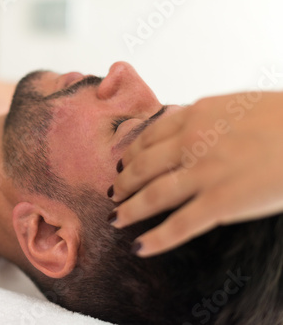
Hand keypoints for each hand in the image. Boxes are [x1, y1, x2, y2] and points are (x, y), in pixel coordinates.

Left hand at [109, 91, 282, 256]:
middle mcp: (192, 143)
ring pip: (153, 195)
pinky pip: (180, 225)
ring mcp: (205, 173)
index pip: (150, 136)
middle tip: (113, 192)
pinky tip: (140, 248)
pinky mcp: (222, 202)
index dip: (132, 152)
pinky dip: (157, 239)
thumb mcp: (238, 104)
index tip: (123, 162)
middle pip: (143, 166)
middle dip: (124, 182)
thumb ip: (207, 116)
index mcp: (197, 115)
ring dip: (129, 209)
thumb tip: (186, 122)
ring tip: (115, 219)